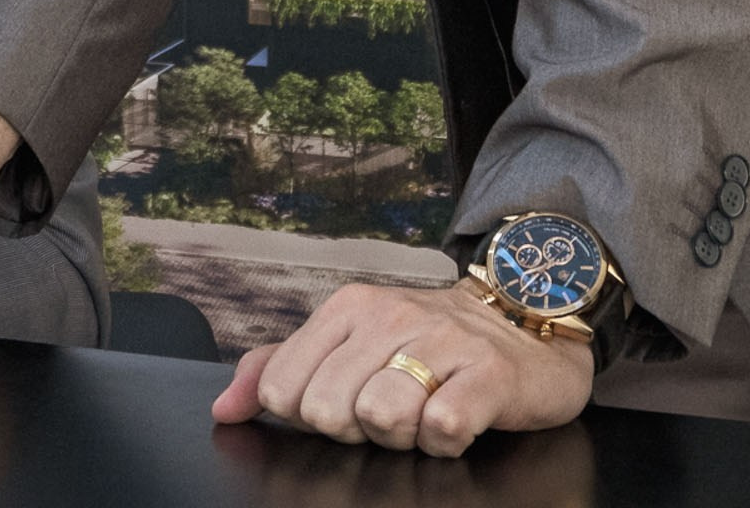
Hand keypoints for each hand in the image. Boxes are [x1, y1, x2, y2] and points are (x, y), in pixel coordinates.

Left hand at [209, 282, 593, 456]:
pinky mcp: (488, 374)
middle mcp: (390, 317)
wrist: (525, 323)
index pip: (284, 387)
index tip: (345, 400)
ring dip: (402, 435)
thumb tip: (224, 408)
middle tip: (391, 407)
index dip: (310, 414)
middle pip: (329, 411)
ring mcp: (441, 342)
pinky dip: (444, 440)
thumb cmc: (429, 342)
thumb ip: (279, 367)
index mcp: (348, 309)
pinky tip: (456, 419)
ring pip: (382, 418)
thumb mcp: (348, 342)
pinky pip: (441, 429)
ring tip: (425, 410)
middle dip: (355, 428)